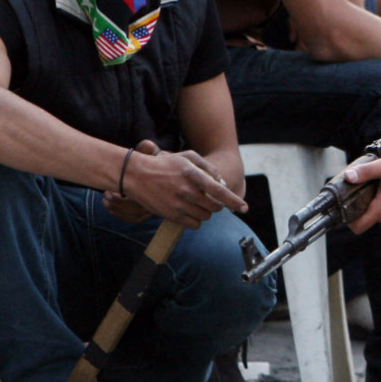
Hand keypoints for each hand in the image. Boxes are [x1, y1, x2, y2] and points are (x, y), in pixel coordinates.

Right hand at [121, 141, 248, 228]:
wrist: (136, 175)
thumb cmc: (165, 164)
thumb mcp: (187, 157)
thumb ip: (208, 168)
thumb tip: (223, 183)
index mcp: (192, 174)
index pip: (219, 191)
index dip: (234, 201)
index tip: (244, 208)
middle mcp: (186, 191)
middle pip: (214, 207)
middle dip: (217, 205)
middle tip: (209, 199)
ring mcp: (178, 204)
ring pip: (205, 217)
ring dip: (206, 212)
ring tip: (196, 203)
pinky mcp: (171, 215)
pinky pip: (194, 224)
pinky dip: (196, 220)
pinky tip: (190, 211)